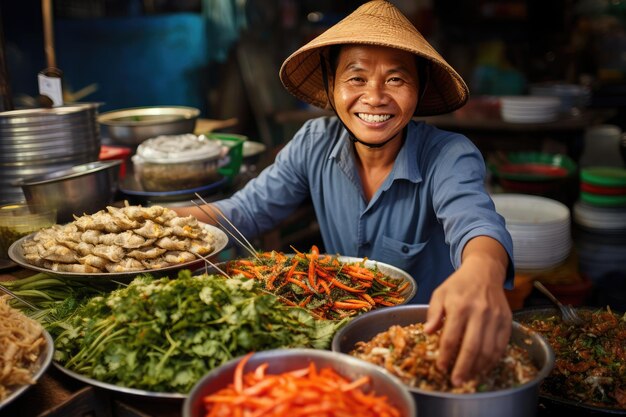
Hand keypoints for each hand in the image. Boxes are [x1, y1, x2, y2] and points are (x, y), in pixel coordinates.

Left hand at [423, 236, 510, 385]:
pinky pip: (501, 346)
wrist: (485, 271)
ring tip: (468, 377)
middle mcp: (479, 313)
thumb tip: (427, 332)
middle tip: (456, 381)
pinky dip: (492, 360)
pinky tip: (483, 368)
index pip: (452, 337)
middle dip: (463, 368)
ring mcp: (495, 318)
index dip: (446, 356)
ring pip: (489, 350)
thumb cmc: (458, 284)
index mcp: (459, 306)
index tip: (441, 368)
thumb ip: (433, 313)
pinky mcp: (507, 321)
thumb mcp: (440, 293)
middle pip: (472, 347)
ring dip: (478, 368)